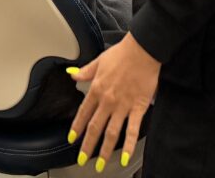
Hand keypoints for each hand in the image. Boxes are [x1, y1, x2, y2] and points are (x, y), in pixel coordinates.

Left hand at [68, 34, 158, 170]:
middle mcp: (107, 101)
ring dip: (104, 150)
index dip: (77, 127)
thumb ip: (85, 72)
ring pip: (111, 133)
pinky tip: (124, 157)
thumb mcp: (99, 60)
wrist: (142, 50)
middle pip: (95, 128)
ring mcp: (122, 106)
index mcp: (97, 89)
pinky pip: (132, 130)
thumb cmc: (122, 53)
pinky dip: (128, 145)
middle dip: (87, 146)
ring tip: (100, 165)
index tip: (72, 138)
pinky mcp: (138, 108)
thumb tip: (72, 75)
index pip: (83, 113)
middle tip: (82, 159)